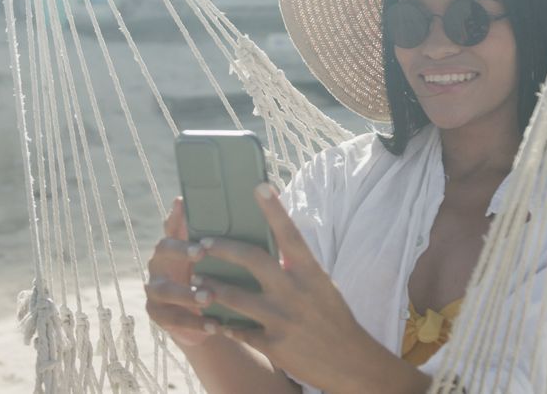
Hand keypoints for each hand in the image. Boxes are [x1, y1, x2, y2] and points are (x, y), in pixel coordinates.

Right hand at [144, 196, 216, 345]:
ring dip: (187, 292)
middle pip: (163, 249)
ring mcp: (156, 289)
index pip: (173, 223)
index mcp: (176, 243)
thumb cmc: (218, 278)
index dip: (177, 215)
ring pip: (164, 289)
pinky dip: (194, 322)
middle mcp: (161, 262)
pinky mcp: (158, 314)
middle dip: (181, 250)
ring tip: (209, 296)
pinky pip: (172, 319)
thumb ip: (228, 234)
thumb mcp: (223, 257)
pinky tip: (214, 325)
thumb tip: (255, 201)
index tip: (186, 205)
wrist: (208, 318)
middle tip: (201, 252)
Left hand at [189, 183, 382, 390]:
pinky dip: (223, 325)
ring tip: (197, 281)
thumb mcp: (320, 284)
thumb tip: (270, 245)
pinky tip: (212, 320)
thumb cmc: (332, 316)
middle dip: (222, 249)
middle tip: (201, 245)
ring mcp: (282, 319)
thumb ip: (295, 266)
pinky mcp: (273, 344)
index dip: (274, 209)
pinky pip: (238, 331)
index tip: (259, 186)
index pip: (290, 233)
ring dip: (212, 288)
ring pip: (234, 297)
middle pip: (251, 260)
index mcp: (310, 272)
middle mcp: (294, 291)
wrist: (348, 361)